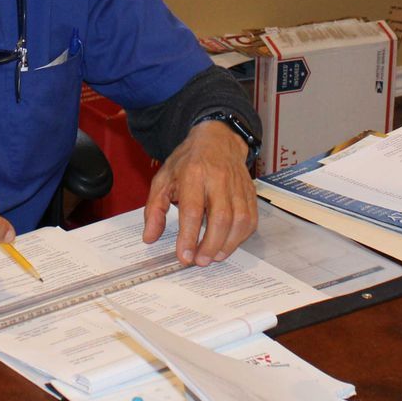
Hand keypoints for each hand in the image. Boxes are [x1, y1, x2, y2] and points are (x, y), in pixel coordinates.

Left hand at [142, 119, 257, 265]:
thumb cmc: (188, 161)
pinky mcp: (250, 192)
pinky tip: (228, 244)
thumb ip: (154, 209)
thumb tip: (150, 237)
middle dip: (211, 245)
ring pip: (239, 220)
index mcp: (193, 174)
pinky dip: (241, 236)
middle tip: (200, 261)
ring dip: (228, 244)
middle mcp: (219, 179)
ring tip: (213, 257)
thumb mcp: (163, 179)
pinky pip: (251, 218)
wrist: (218, 139)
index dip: (189, 237)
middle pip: (221, 218)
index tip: (184, 257)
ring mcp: (238, 185)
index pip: (192, 210)